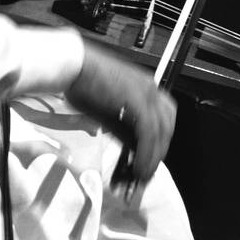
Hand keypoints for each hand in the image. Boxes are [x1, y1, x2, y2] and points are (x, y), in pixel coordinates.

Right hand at [65, 42, 176, 186]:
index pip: (164, 119)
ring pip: (160, 132)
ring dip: (153, 157)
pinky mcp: (138, 101)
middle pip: (167, 127)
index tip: (150, 157)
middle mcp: (151, 89)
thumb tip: (132, 148)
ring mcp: (146, 93)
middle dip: (158, 152)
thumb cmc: (82, 82)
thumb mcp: (106, 110)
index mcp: (146, 87)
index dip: (159, 142)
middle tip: (146, 170)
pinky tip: (138, 166)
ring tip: (141, 174)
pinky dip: (146, 153)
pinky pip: (148, 133)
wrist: (72, 65)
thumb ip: (123, 128)